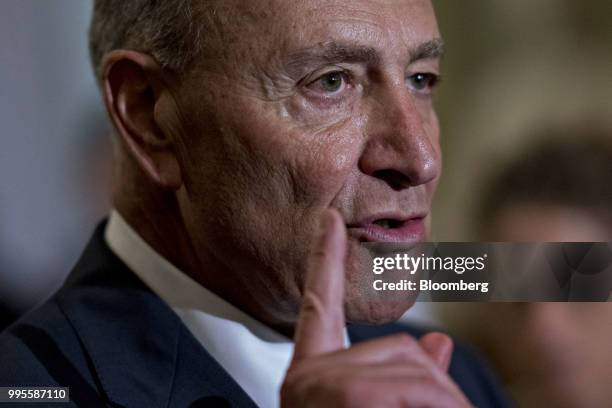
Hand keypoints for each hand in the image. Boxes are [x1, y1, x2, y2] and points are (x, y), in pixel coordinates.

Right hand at [281, 209, 471, 406]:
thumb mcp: (377, 405)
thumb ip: (408, 374)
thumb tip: (441, 341)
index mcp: (313, 372)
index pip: (319, 304)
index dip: (325, 257)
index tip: (328, 217)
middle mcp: (310, 374)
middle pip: (400, 346)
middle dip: (429, 386)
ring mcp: (321, 383)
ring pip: (418, 368)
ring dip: (439, 401)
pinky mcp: (344, 391)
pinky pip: (421, 384)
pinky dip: (442, 403)